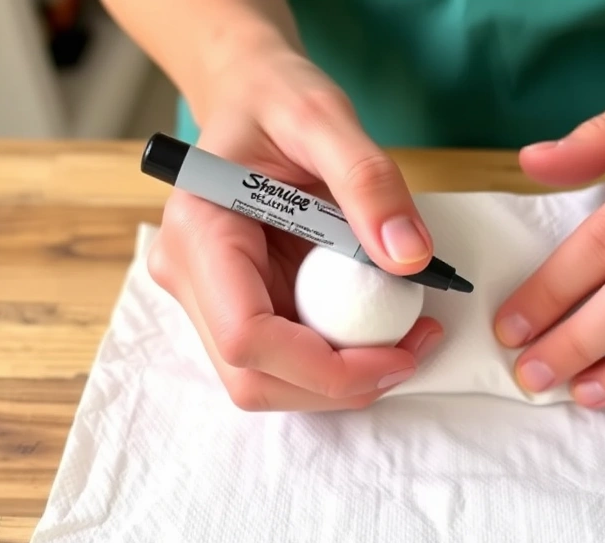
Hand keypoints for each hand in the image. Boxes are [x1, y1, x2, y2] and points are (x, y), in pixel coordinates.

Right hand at [148, 47, 442, 411]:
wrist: (252, 96)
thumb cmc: (276, 99)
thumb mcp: (326, 118)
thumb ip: (369, 181)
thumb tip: (409, 257)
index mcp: (199, 232)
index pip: (246, 338)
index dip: (325, 367)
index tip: (399, 351)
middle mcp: (191, 277)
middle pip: (254, 379)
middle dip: (340, 385)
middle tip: (414, 349)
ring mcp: (210, 298)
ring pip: (270, 382)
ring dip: (344, 380)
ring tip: (407, 336)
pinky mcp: (240, 303)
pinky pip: (287, 359)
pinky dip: (339, 361)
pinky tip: (380, 327)